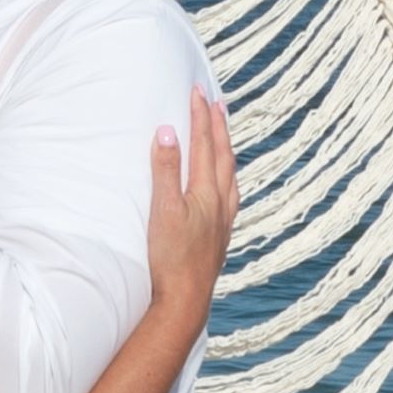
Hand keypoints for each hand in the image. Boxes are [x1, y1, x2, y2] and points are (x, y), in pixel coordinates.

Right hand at [146, 91, 237, 333]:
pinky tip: (222, 186)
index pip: (205, 145)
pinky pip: (229, 195)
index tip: (197, 91)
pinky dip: (226, 178)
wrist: (185, 300)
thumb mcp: (162, 210)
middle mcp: (220, 203)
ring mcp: (222, 221)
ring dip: (225, 150)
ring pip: (230, 176)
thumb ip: (165, 170)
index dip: (200, 116)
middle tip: (216, 102)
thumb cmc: (171, 258)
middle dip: (218, 127)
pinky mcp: (218, 237)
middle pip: (223, 156)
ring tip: (222, 135)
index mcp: (206, 193)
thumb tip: (167, 132)